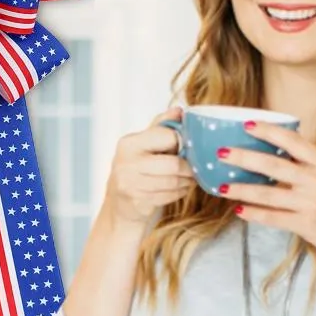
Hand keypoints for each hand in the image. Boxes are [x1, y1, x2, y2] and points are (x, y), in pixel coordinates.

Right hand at [104, 106, 195, 225]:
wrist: (119, 206)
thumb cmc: (136, 171)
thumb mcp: (144, 146)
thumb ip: (161, 127)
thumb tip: (178, 110)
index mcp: (129, 143)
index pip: (167, 136)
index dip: (182, 142)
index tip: (187, 148)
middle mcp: (126, 162)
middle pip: (173, 164)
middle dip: (189, 168)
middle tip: (196, 169)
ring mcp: (130, 183)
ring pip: (173, 182)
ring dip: (187, 182)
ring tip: (189, 179)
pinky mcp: (137, 201)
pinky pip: (169, 196)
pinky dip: (179, 193)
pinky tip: (180, 189)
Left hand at [216, 121, 315, 255]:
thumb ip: (309, 163)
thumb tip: (277, 147)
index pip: (294, 142)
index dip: (269, 132)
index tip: (247, 124)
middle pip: (274, 166)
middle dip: (245, 158)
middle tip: (221, 153)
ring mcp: (310, 203)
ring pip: (268, 194)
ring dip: (242, 190)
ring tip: (221, 187)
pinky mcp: (307, 224)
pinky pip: (274, 218)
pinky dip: (254, 214)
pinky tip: (239, 210)